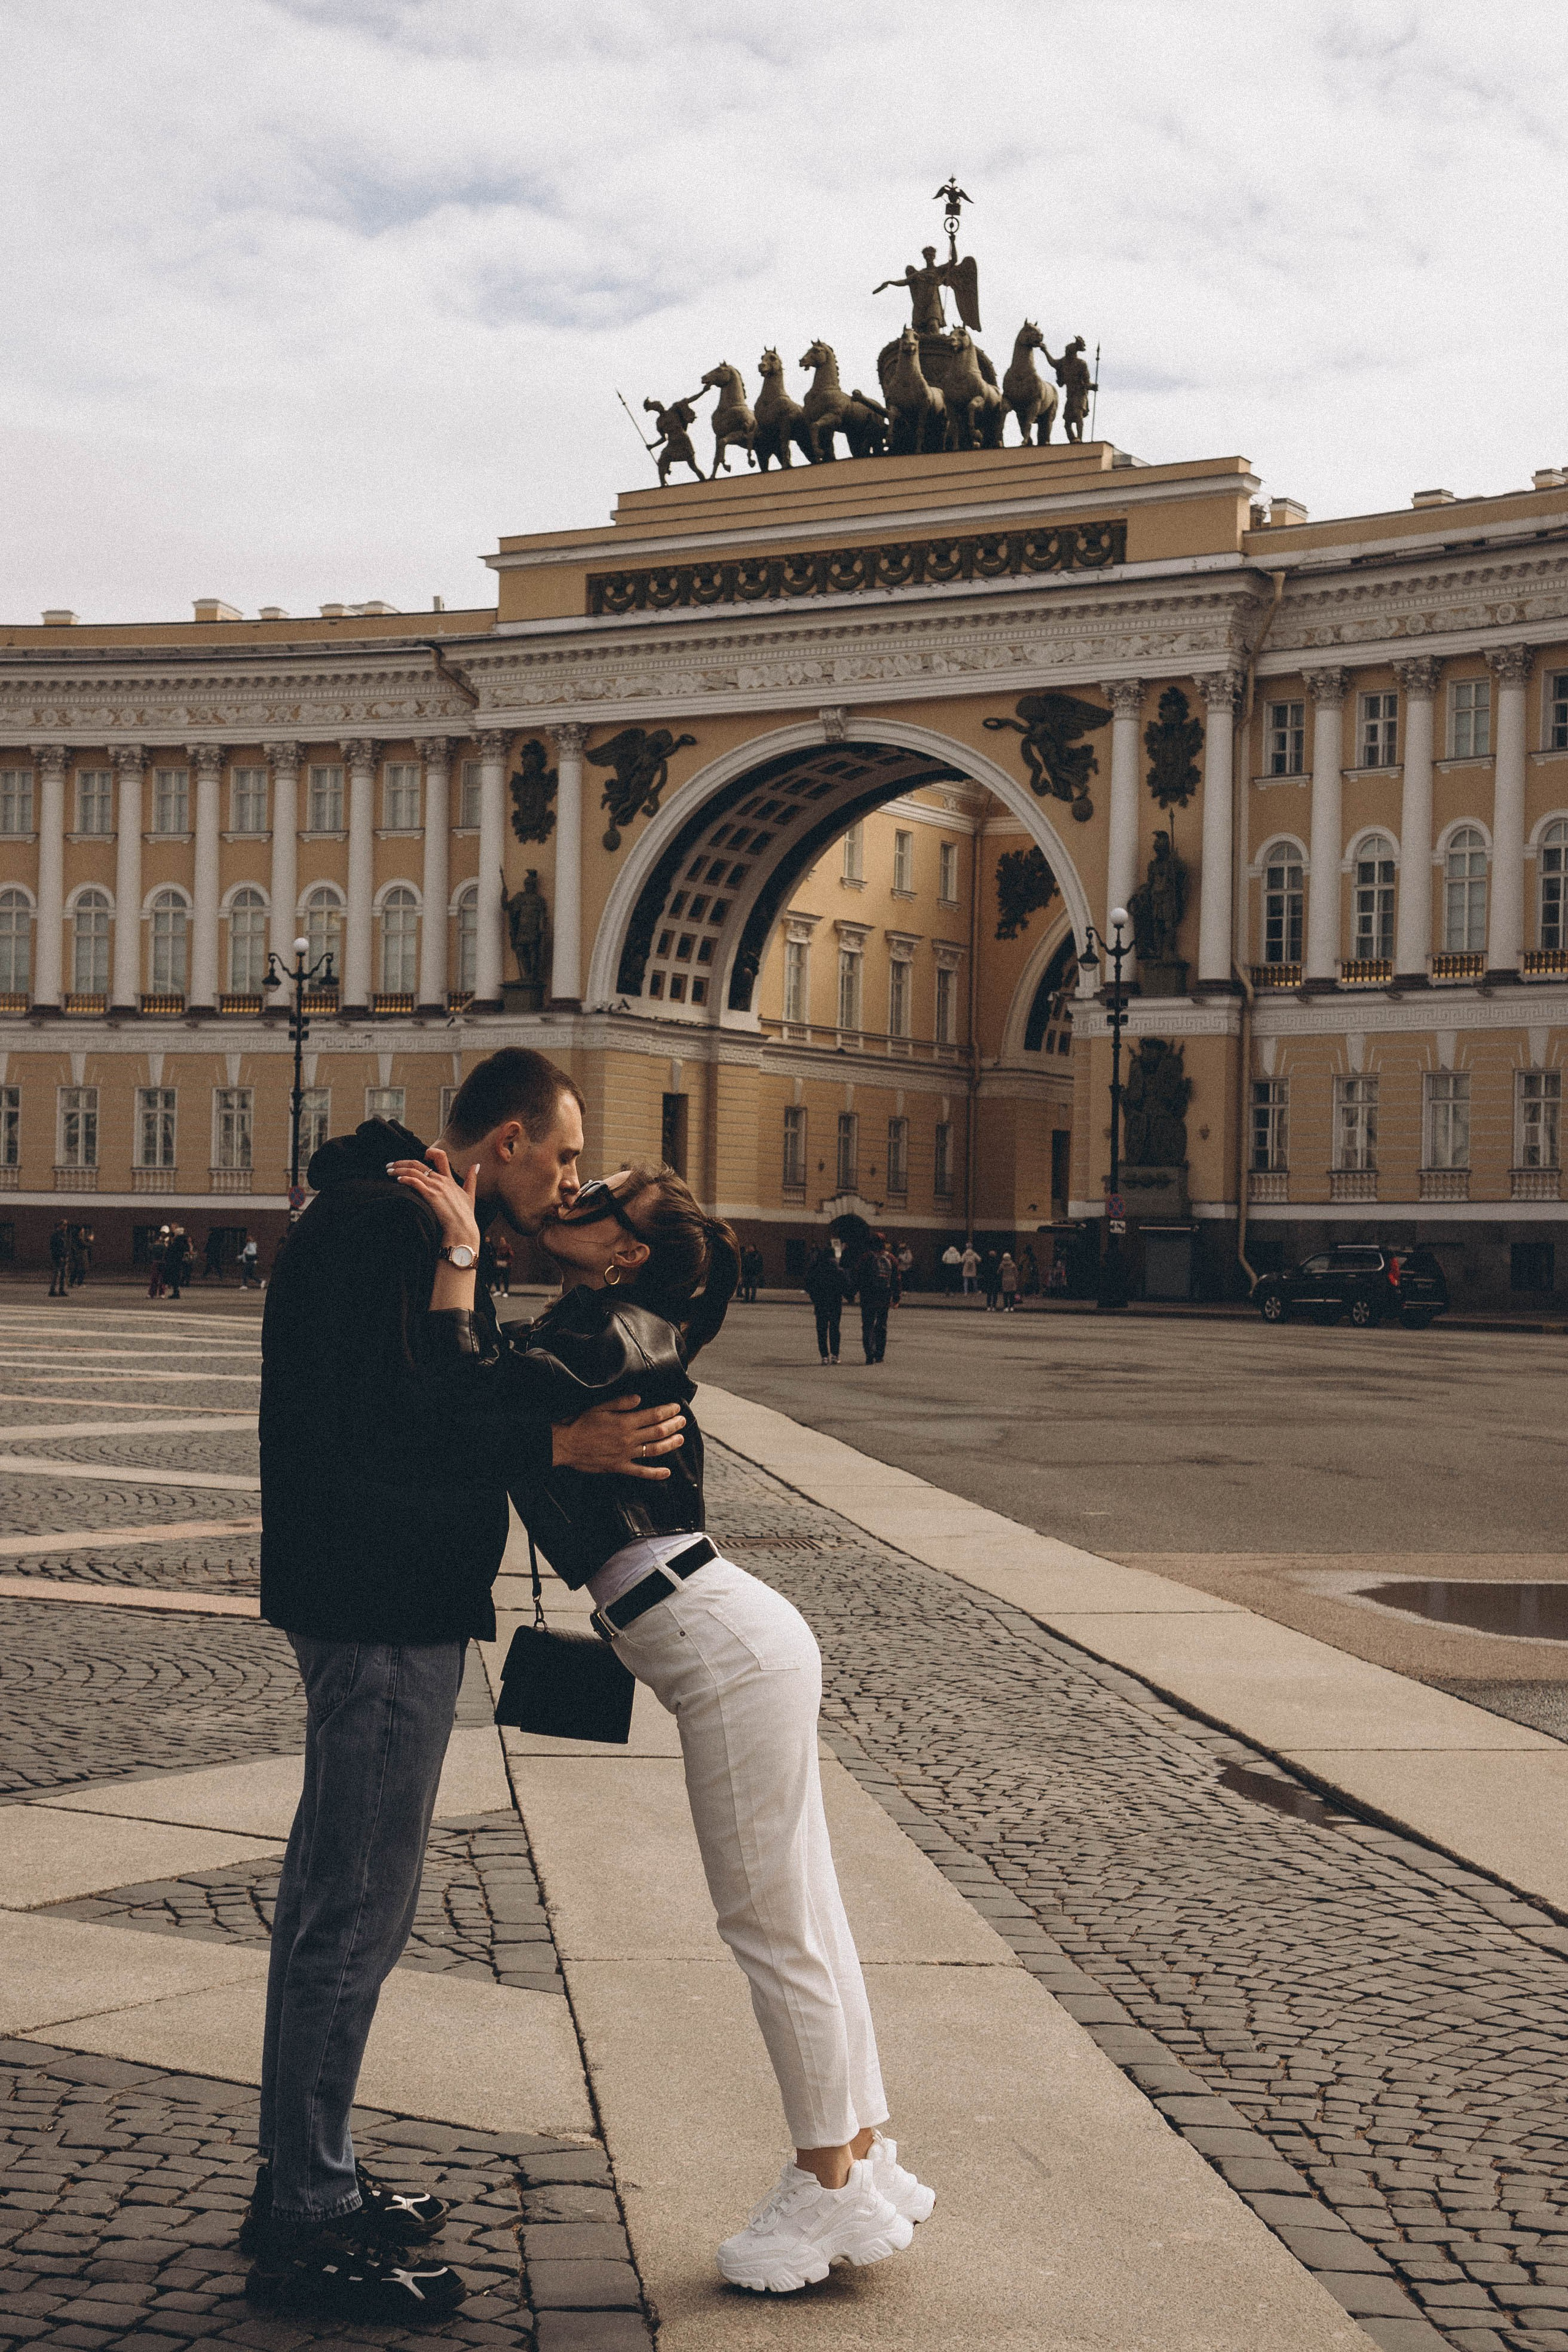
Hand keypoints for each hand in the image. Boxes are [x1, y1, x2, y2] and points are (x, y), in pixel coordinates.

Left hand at [390, 1148, 481, 1252]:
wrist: (462, 1228)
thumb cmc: (465, 1216)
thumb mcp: (470, 1195)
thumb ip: (471, 1180)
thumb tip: (476, 1165)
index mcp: (449, 1179)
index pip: (440, 1156)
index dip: (428, 1153)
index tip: (418, 1157)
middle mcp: (441, 1180)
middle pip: (419, 1163)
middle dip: (402, 1162)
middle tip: (390, 1165)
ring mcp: (436, 1187)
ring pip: (413, 1170)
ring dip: (398, 1169)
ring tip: (388, 1171)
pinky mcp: (430, 1195)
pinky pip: (414, 1181)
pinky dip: (405, 1178)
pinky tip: (397, 1180)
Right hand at [553, 1395, 685, 1480]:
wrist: (566, 1444)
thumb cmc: (581, 1423)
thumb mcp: (599, 1406)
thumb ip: (621, 1402)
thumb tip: (639, 1398)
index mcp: (625, 1422)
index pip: (654, 1415)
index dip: (668, 1411)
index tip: (676, 1407)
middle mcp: (629, 1438)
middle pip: (658, 1431)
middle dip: (674, 1425)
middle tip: (683, 1420)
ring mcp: (626, 1454)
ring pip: (654, 1450)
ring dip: (670, 1444)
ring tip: (680, 1439)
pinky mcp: (619, 1467)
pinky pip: (641, 1472)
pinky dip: (655, 1473)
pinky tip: (667, 1472)